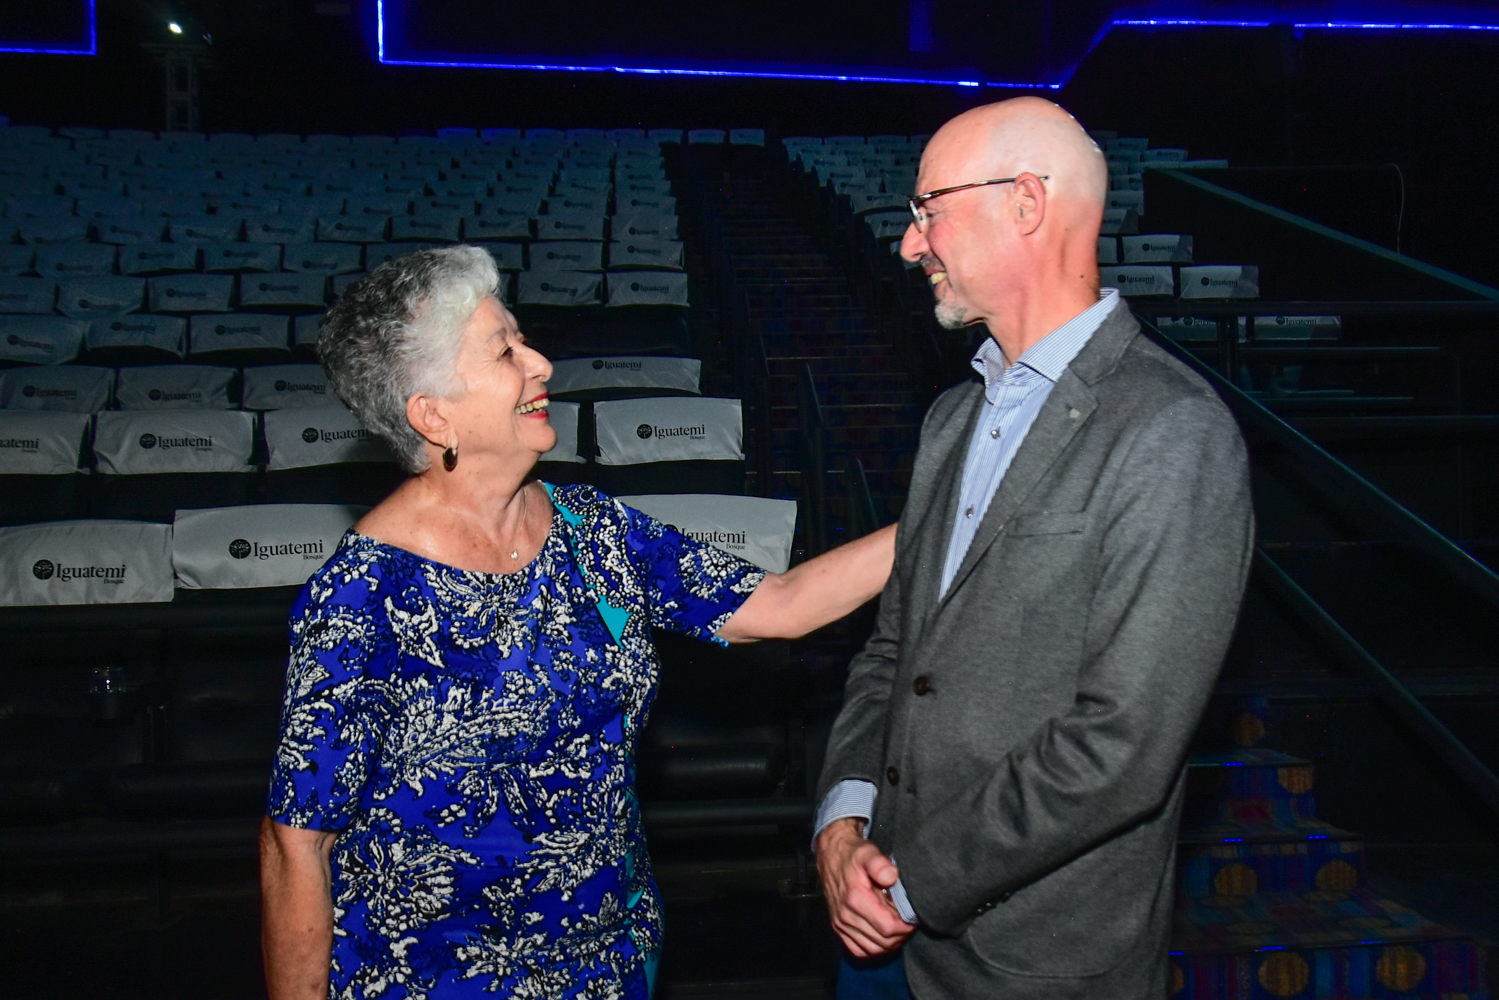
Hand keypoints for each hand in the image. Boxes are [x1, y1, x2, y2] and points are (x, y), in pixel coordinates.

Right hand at [815, 817, 916, 957]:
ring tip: (898, 927)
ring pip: (873, 949)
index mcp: (855, 899)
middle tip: (908, 921)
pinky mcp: (838, 928)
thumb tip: (892, 876)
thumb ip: (879, 863)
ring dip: (890, 943)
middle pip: (883, 941)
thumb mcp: (867, 852)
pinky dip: (874, 948)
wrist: (831, 855)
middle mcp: (845, 916)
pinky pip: (859, 950)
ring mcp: (840, 924)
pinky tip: (883, 935)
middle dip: (901, 935)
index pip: (888, 927)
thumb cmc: (852, 854)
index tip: (913, 916)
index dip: (905, 926)